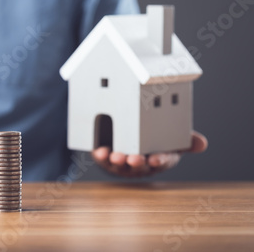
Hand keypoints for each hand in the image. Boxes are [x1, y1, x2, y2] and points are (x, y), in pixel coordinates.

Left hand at [91, 131, 207, 177]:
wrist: (129, 136)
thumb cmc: (153, 138)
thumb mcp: (171, 138)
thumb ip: (184, 140)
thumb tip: (203, 143)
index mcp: (159, 158)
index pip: (162, 161)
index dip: (159, 161)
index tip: (156, 159)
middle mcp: (141, 164)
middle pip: (139, 165)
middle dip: (136, 163)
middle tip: (134, 159)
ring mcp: (123, 163)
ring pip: (119, 165)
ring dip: (117, 161)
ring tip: (116, 156)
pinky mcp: (106, 157)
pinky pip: (102, 159)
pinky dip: (100, 156)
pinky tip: (99, 152)